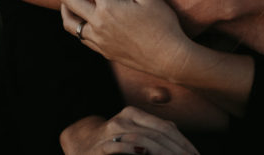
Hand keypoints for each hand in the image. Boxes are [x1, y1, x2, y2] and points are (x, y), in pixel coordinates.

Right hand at [60, 108, 198, 154]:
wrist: (79, 144)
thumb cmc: (110, 141)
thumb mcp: (132, 132)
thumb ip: (153, 131)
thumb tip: (179, 137)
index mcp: (134, 113)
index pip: (166, 127)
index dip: (184, 142)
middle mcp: (124, 118)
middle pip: (159, 134)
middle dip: (178, 150)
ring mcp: (112, 131)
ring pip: (145, 141)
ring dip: (165, 153)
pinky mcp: (102, 146)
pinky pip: (124, 149)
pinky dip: (139, 153)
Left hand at [61, 0, 194, 80]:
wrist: (169, 57)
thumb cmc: (163, 23)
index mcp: (108, 7)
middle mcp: (97, 24)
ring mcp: (98, 40)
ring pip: (68, 21)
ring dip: (67, 3)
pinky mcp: (102, 51)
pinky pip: (80, 35)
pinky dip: (77, 21)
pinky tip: (87, 13)